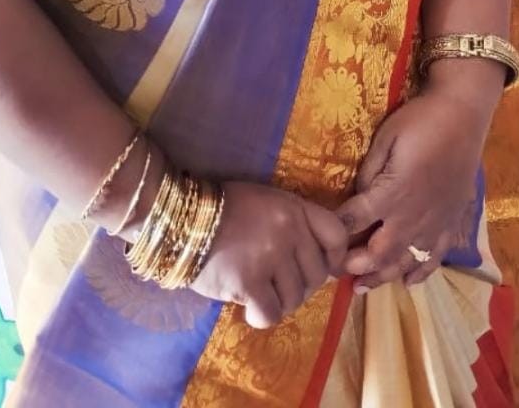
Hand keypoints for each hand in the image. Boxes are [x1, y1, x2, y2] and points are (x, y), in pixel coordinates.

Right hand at [191, 182, 346, 327]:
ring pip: (295, 299)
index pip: (336, 235)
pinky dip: (260, 316)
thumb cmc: (225, 210)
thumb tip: (325, 266)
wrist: (182, 219)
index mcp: (294, 207)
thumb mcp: (267, 202)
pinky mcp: (249, 282)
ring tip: (257, 292)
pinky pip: (271, 314)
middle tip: (276, 284)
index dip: (335, 258)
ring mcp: (270, 256)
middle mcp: (288, 231)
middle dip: (299, 286)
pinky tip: (247, 306)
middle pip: (316, 276)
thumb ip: (296, 225)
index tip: (325, 269)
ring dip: (278, 302)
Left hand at [337, 90, 486, 291]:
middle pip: (380, 251)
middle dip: (356, 266)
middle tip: (336, 273)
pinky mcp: (451, 223)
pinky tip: (407, 282)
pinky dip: (420, 273)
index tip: (319, 240)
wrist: (462, 118)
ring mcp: (435, 223)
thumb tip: (357, 194)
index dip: (336, 232)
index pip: (356, 219)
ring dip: (382, 277)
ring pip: (406, 261)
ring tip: (361, 288)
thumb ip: (369, 170)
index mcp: (392, 192)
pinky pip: (436, 258)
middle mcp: (413, 216)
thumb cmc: (420, 122)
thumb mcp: (386, 138)